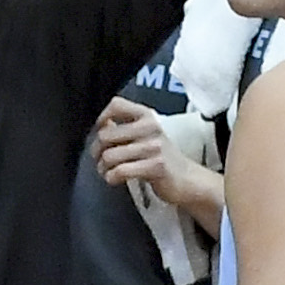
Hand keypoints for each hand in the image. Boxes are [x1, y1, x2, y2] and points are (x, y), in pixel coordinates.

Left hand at [92, 98, 222, 225]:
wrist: (187, 179)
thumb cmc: (163, 158)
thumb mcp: (145, 135)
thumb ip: (125, 127)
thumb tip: (103, 123)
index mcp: (147, 116)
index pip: (116, 105)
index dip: (101, 118)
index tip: (100, 131)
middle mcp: (150, 127)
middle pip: (105, 135)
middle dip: (97, 152)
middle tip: (101, 160)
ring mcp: (154, 147)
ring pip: (109, 156)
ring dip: (103, 168)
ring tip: (109, 171)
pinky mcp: (155, 166)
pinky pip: (120, 171)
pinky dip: (111, 178)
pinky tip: (115, 178)